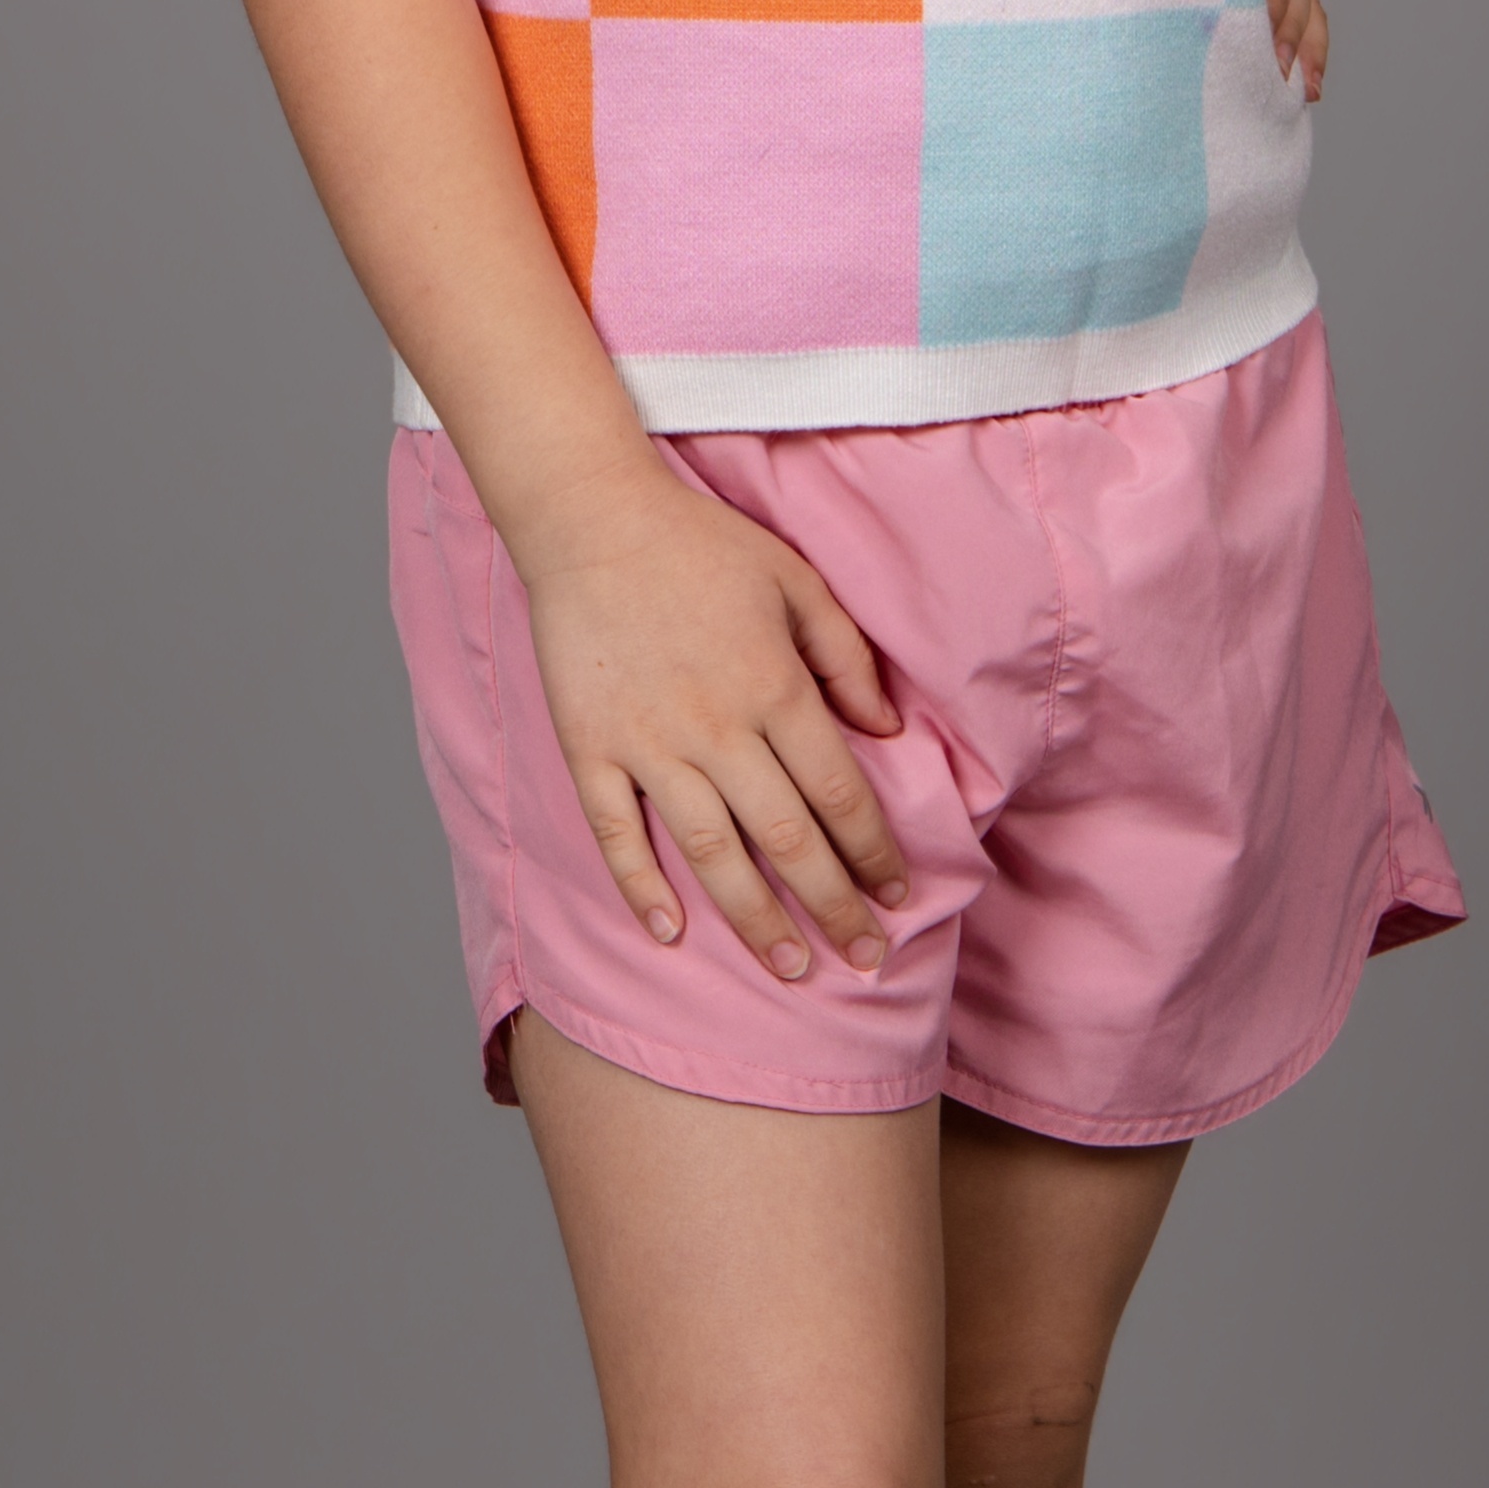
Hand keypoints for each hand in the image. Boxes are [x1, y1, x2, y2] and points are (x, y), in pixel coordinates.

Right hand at [518, 467, 912, 983]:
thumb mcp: (796, 580)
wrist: (592, 519)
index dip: (874, 852)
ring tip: (791, 968)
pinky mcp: (590, 750)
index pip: (839, 794)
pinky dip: (642, 890)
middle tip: (866, 960)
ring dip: (756, 919)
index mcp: (775, 687)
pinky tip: (672, 934)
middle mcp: (718, 729)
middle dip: (834, 907)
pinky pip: (618, 835)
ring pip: (712, 854)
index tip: (898, 895)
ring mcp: (648, 745)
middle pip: (789, 839)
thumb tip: (887, 730)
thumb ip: (845, 656)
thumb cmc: (701, 545)